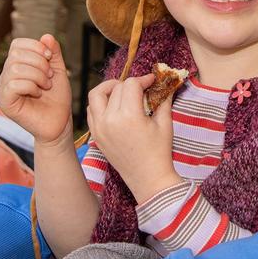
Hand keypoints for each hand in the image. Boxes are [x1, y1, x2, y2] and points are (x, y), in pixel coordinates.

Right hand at [0, 35, 72, 146]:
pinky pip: (13, 85)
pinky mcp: (5, 102)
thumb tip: (46, 36)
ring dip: (37, 75)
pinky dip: (31, 86)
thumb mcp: (59, 69)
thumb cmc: (57, 98)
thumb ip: (53, 53)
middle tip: (50, 76)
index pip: (17, 44)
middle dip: (39, 62)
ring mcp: (4, 89)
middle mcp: (7, 75)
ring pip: (15, 69)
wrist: (59, 122)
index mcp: (17, 65)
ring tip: (46, 85)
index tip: (50, 58)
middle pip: (16, 54)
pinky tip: (38, 93)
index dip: (35, 46)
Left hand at [87, 75, 182, 202]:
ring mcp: (99, 128)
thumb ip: (163, 99)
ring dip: (109, 89)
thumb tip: (166, 83)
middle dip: (131, 84)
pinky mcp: (95, 135)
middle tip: (142, 89)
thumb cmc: (159, 152)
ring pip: (96, 95)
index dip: (143, 79)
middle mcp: (110, 120)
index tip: (152, 81)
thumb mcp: (165, 123)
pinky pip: (91, 110)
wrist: (148, 179)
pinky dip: (100, 103)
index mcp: (129, 116)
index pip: (131, 84)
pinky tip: (114, 106)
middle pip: (116, 88)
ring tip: (123, 92)